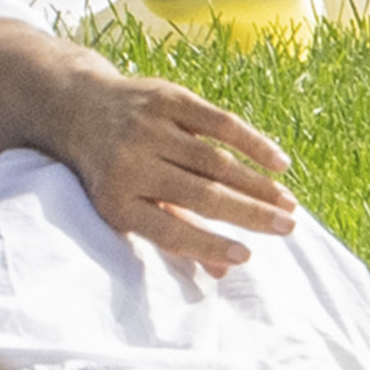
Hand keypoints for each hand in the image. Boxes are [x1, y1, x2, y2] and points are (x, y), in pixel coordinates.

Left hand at [54, 69, 294, 274]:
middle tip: (287, 229)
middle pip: (201, 195)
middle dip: (249, 214)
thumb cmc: (114, 172)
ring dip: (257, 184)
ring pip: (216, 161)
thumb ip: (176, 234)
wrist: (81, 109)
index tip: (247, 256)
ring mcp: (150, 128)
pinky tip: (279, 163)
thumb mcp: (130, 207)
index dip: (209, 245)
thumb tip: (225, 270)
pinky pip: (220, 123)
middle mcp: (131, 164)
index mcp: (117, 202)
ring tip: (288, 204)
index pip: (169, 231)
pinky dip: (253, 143)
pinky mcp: (168, 98)